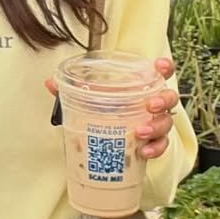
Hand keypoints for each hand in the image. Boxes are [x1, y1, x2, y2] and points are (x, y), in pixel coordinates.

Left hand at [44, 57, 178, 159]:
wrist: (107, 144)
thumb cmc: (104, 114)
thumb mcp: (88, 101)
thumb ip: (71, 91)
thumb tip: (50, 83)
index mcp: (140, 87)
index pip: (160, 72)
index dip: (164, 67)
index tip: (159, 66)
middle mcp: (153, 104)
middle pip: (169, 97)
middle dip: (163, 100)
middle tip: (150, 105)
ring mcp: (156, 124)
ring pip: (166, 123)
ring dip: (156, 126)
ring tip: (139, 132)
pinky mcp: (154, 144)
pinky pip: (162, 146)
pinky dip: (155, 149)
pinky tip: (143, 152)